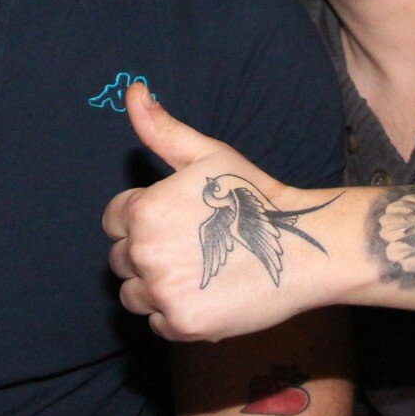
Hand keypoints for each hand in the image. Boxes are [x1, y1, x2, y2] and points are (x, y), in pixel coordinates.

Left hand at [103, 83, 340, 340]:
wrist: (301, 247)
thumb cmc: (253, 195)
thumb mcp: (206, 154)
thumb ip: (162, 128)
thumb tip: (133, 91)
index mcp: (144, 211)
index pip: (113, 222)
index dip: (142, 218)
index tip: (176, 220)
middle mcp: (146, 254)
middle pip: (120, 260)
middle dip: (147, 253)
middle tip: (191, 245)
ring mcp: (163, 293)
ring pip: (134, 294)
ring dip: (155, 286)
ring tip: (196, 270)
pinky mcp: (182, 325)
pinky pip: (157, 322)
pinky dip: (176, 312)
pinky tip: (206, 293)